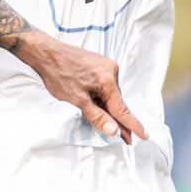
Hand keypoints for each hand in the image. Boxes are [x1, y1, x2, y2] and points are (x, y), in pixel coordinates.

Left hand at [25, 35, 147, 144]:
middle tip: (124, 139)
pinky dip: (101, 97)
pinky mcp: (98, 64)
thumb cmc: (58, 74)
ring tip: (97, 117)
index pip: (122, 110)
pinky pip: (104, 86)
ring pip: (110, 95)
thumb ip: (97, 116)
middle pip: (117, 102)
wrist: (45, 52)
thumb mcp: (76, 100)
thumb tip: (115, 131)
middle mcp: (111, 71)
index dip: (133, 126)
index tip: (145, 136)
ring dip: (106, 107)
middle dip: (117, 120)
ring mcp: (105, 66)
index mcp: (108, 81)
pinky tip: (92, 102)